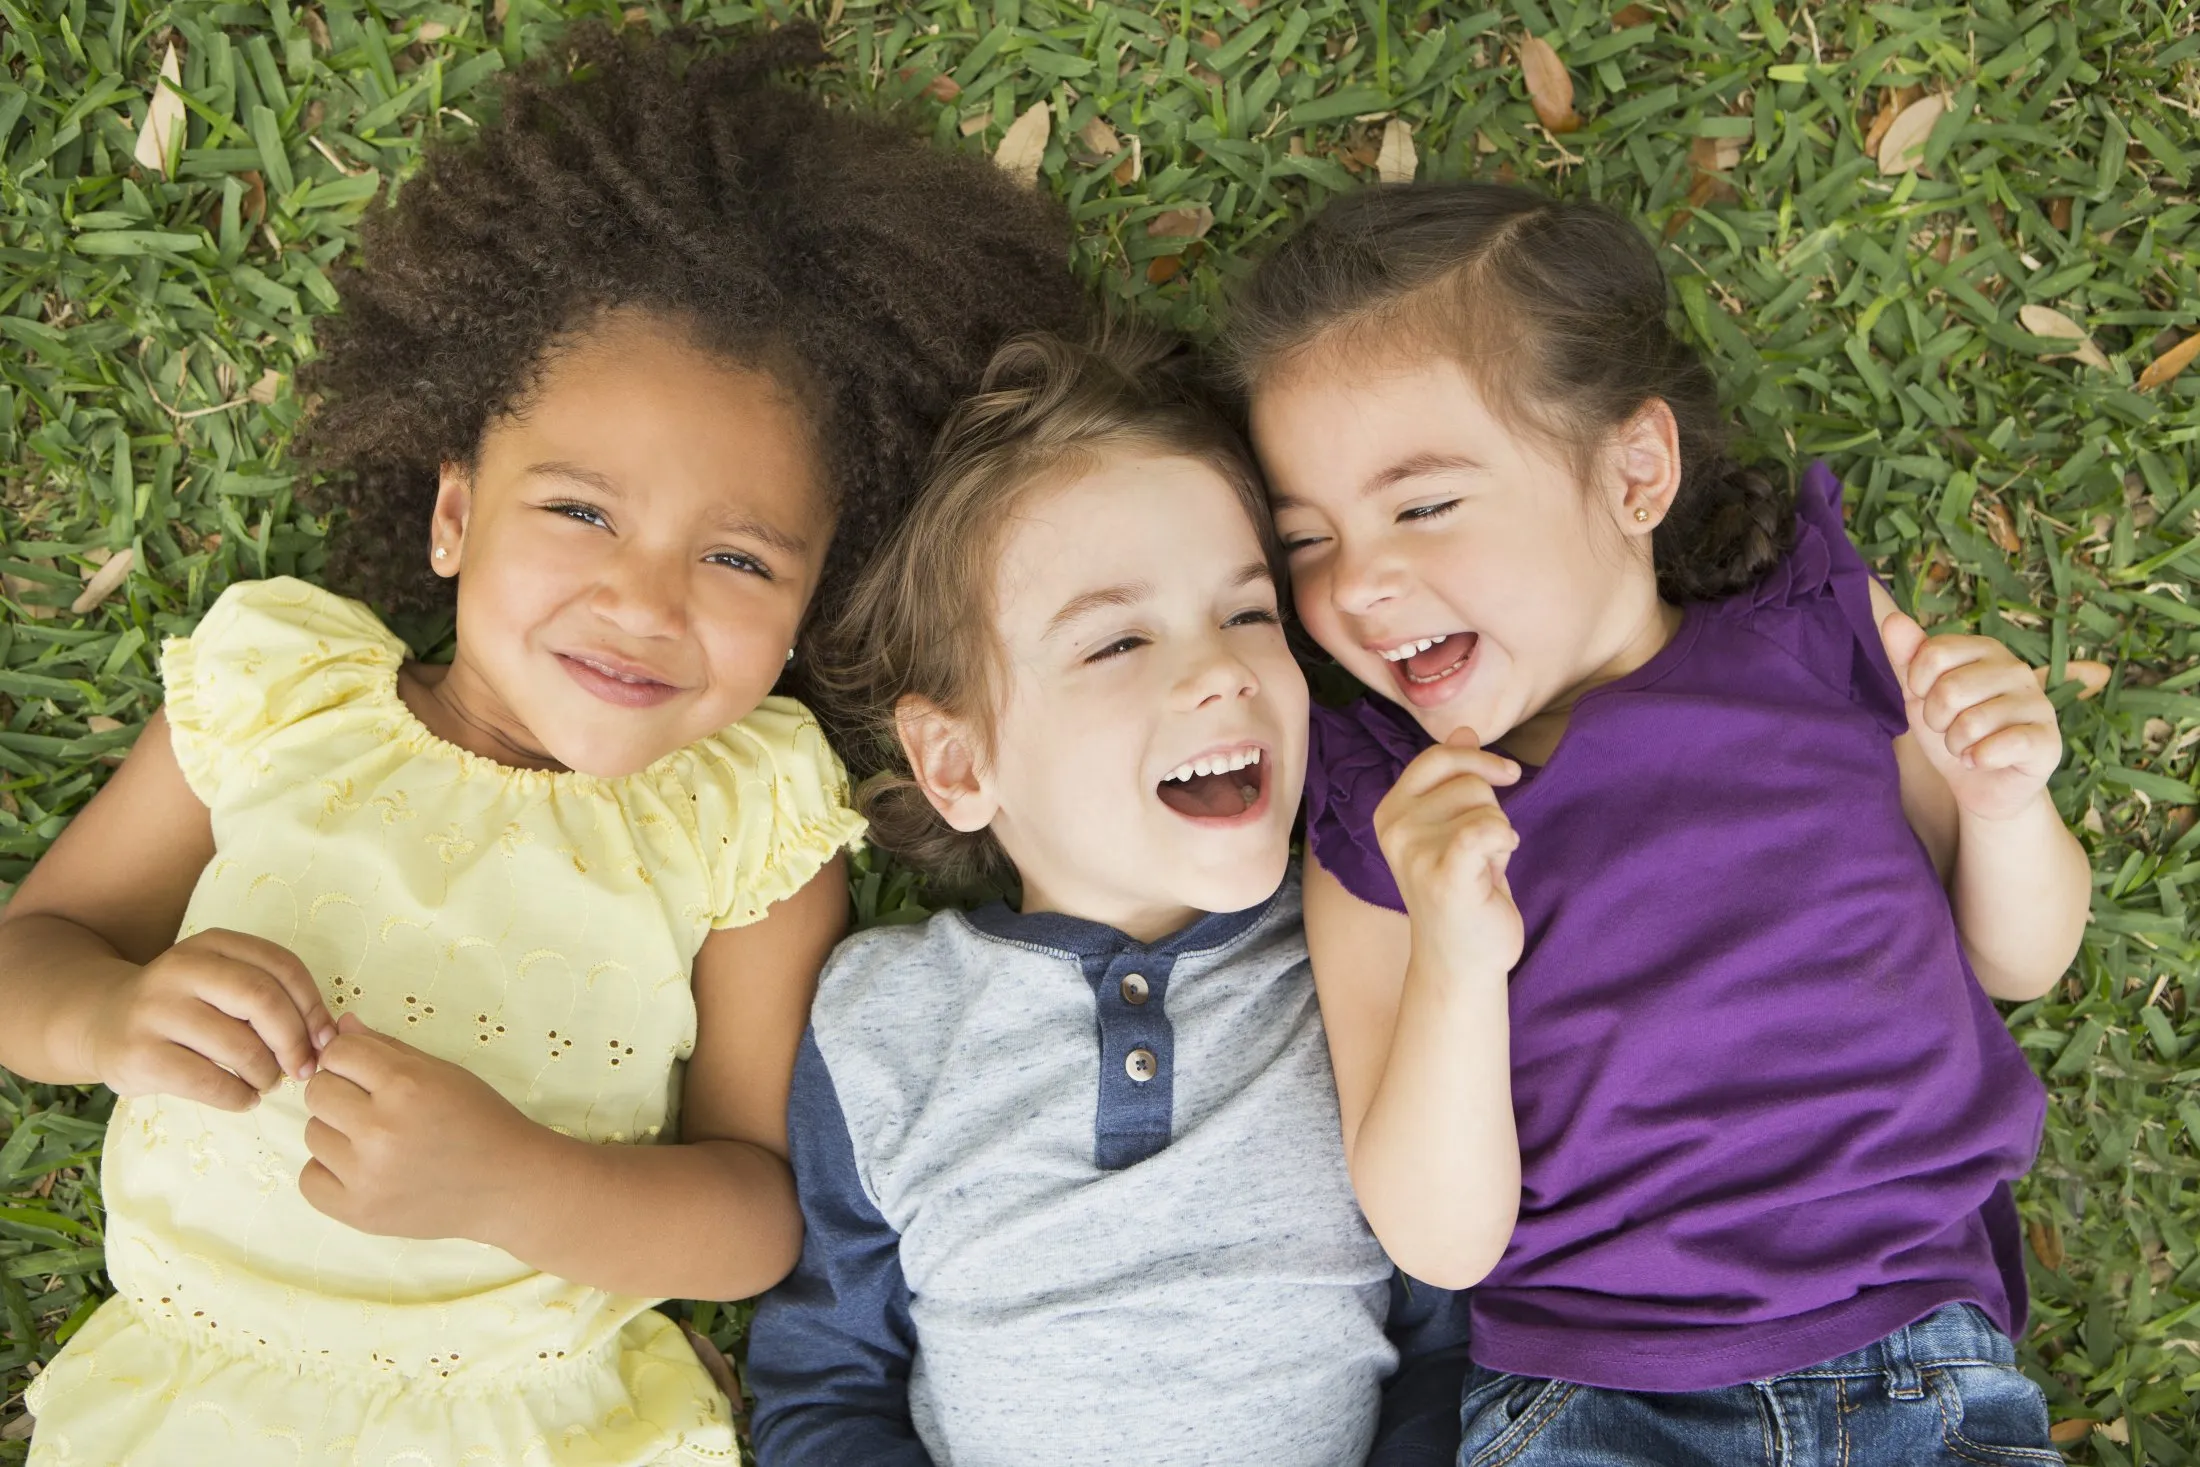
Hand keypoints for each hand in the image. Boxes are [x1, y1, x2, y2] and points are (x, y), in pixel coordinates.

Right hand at [85, 928, 334, 1110]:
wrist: (102, 1023)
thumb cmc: (185, 1009)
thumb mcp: (224, 984)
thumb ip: (273, 998)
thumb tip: (328, 1038)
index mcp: (213, 944)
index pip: (282, 966)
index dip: (314, 1006)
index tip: (325, 1039)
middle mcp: (181, 969)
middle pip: (262, 999)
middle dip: (295, 1041)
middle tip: (303, 1069)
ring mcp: (155, 1011)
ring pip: (239, 1045)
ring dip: (268, 1073)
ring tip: (267, 1081)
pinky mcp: (139, 1054)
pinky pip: (209, 1081)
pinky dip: (240, 1096)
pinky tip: (244, 1097)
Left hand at [300, 1013, 542, 1242]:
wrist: (510, 1185)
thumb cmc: (481, 1121)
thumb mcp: (442, 1073)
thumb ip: (387, 1047)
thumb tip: (342, 1025)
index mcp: (406, 1085)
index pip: (338, 1052)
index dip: (350, 1057)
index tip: (367, 1071)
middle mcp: (380, 1129)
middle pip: (317, 1091)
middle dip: (340, 1092)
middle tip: (373, 1106)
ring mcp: (366, 1174)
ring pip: (311, 1133)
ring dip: (336, 1132)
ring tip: (375, 1141)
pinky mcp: (358, 1211)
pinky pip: (309, 1179)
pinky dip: (330, 1172)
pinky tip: (362, 1170)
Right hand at [1372, 727, 1524, 974]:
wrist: (1460, 959)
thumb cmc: (1461, 890)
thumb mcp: (1452, 825)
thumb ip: (1453, 778)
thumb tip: (1464, 730)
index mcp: (1391, 810)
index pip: (1439, 757)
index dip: (1478, 760)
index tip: (1508, 776)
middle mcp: (1395, 827)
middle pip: (1470, 782)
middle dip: (1491, 812)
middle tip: (1479, 855)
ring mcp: (1415, 852)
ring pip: (1487, 808)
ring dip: (1499, 837)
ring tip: (1481, 871)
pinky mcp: (1443, 876)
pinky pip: (1485, 830)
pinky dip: (1503, 842)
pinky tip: (1498, 867)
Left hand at [1880, 611, 2062, 821]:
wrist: (1982, 783)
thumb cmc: (1951, 730)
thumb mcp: (1920, 693)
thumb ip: (1906, 657)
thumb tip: (1892, 619)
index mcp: (1985, 650)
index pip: (1934, 653)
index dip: (1918, 685)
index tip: (1927, 699)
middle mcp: (2017, 670)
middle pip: (1949, 690)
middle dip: (1936, 720)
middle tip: (1949, 729)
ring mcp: (2037, 704)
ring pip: (1971, 723)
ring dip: (1955, 744)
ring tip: (1966, 745)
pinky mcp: (2047, 740)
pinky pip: (1998, 747)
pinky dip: (1977, 760)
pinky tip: (1981, 761)